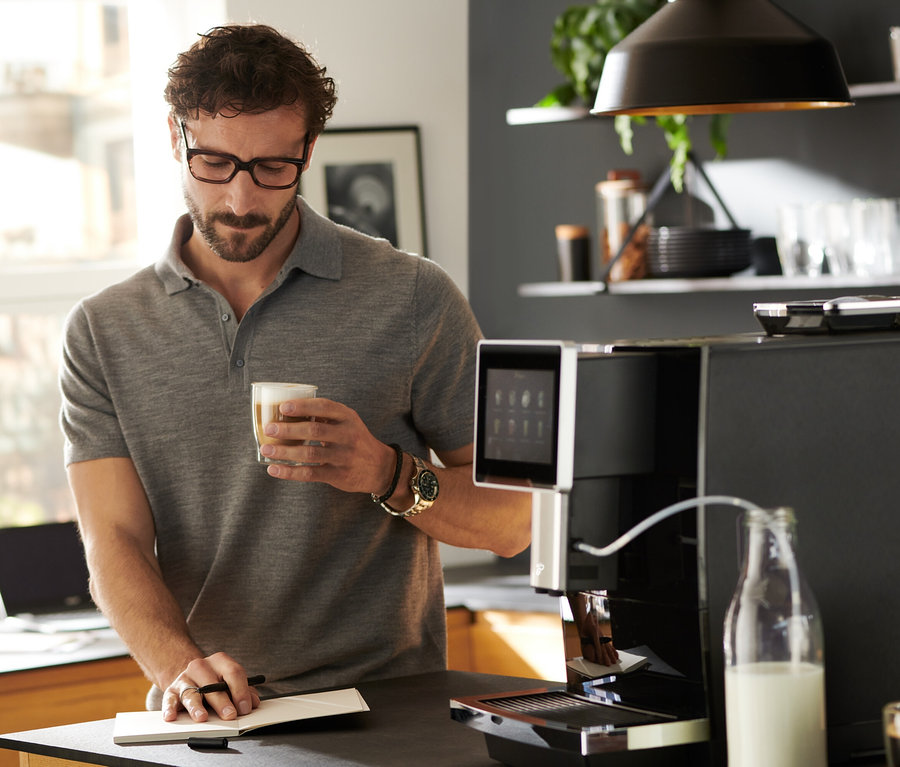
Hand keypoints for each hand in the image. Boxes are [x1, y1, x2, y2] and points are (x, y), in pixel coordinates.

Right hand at [162, 652, 260, 721]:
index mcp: (220, 661)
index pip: (233, 673)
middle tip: (230, 715)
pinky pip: (169, 699)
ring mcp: (185, 678)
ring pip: (191, 693)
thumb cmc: (215, 681)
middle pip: (212, 684)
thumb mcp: (230, 682)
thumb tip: (253, 703)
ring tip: (202, 717)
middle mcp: (201, 667)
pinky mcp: (171, 691)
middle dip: (222, 701)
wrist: (192, 676)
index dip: (241, 691)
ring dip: (197, 707)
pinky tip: (172, 716)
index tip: (245, 707)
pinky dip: (170, 709)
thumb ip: (244, 691)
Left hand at [259, 397, 396, 495]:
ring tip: (266, 449)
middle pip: (314, 430)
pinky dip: (290, 472)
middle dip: (288, 429)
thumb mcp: (347, 422)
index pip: (324, 407)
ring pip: (310, 453)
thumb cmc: (354, 440)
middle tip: (269, 429)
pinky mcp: (338, 475)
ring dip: (285, 452)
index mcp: (347, 417)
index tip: (282, 407)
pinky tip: (274, 469)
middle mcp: (348, 435)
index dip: (303, 406)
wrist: (379, 467)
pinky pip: (310, 473)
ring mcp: (344, 456)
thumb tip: (285, 413)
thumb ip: (324, 416)